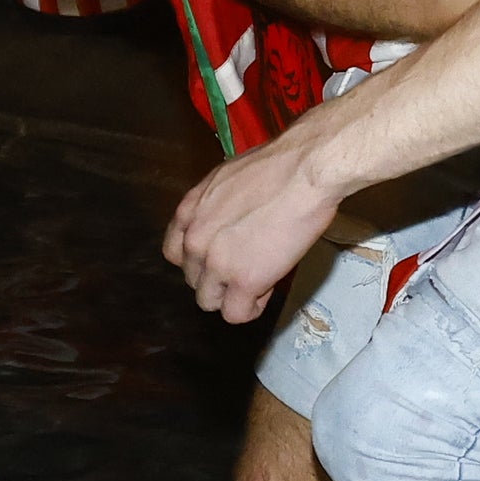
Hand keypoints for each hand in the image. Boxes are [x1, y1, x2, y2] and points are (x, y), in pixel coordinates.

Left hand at [166, 128, 343, 322]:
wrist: (305, 172)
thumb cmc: (278, 166)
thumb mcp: (228, 179)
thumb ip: (215, 208)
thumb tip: (226, 222)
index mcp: (188, 212)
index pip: (175, 253)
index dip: (199, 260)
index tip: (221, 257)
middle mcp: (195, 240)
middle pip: (194, 280)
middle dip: (220, 277)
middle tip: (251, 263)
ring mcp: (216, 263)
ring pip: (209, 302)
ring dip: (232, 295)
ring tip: (260, 277)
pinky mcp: (242, 281)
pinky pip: (236, 314)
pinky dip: (252, 308)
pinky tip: (268, 287)